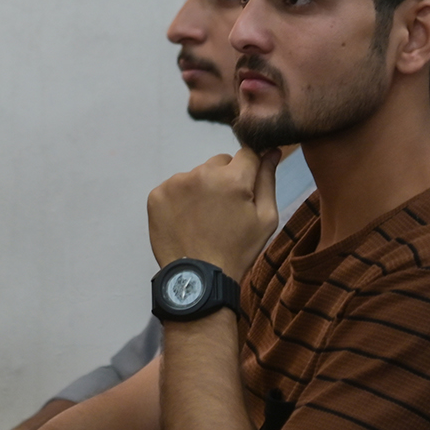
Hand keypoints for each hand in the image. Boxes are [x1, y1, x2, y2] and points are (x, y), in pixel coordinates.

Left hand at [147, 148, 279, 277]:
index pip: (247, 153)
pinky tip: (187, 220)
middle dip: (226, 179)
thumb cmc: (238, 250)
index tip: (246, 187)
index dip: (250, 168)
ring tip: (205, 218)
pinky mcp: (157, 195)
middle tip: (225, 209)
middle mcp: (202, 173)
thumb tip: (272, 151)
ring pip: (197, 174)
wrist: (198, 279)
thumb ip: (268, 180)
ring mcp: (176, 183)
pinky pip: (175, 186)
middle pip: (220, 162)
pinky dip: (182, 198)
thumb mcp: (266, 219)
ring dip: (203, 188)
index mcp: (232, 178)